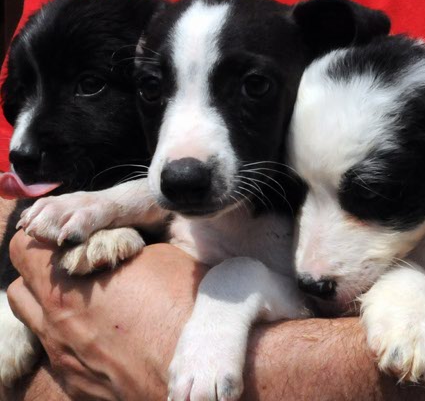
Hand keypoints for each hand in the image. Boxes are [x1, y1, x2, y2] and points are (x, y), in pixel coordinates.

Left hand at [6, 231, 206, 399]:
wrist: (201, 368)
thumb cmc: (185, 309)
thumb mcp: (158, 256)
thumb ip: (118, 246)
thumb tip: (109, 244)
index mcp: (66, 290)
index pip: (25, 250)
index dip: (49, 240)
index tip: (73, 239)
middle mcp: (54, 328)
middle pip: (23, 289)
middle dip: (46, 274)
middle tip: (83, 268)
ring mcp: (64, 362)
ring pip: (38, 325)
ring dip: (57, 309)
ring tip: (97, 303)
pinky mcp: (79, 386)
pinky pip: (61, 354)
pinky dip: (75, 339)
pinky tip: (110, 335)